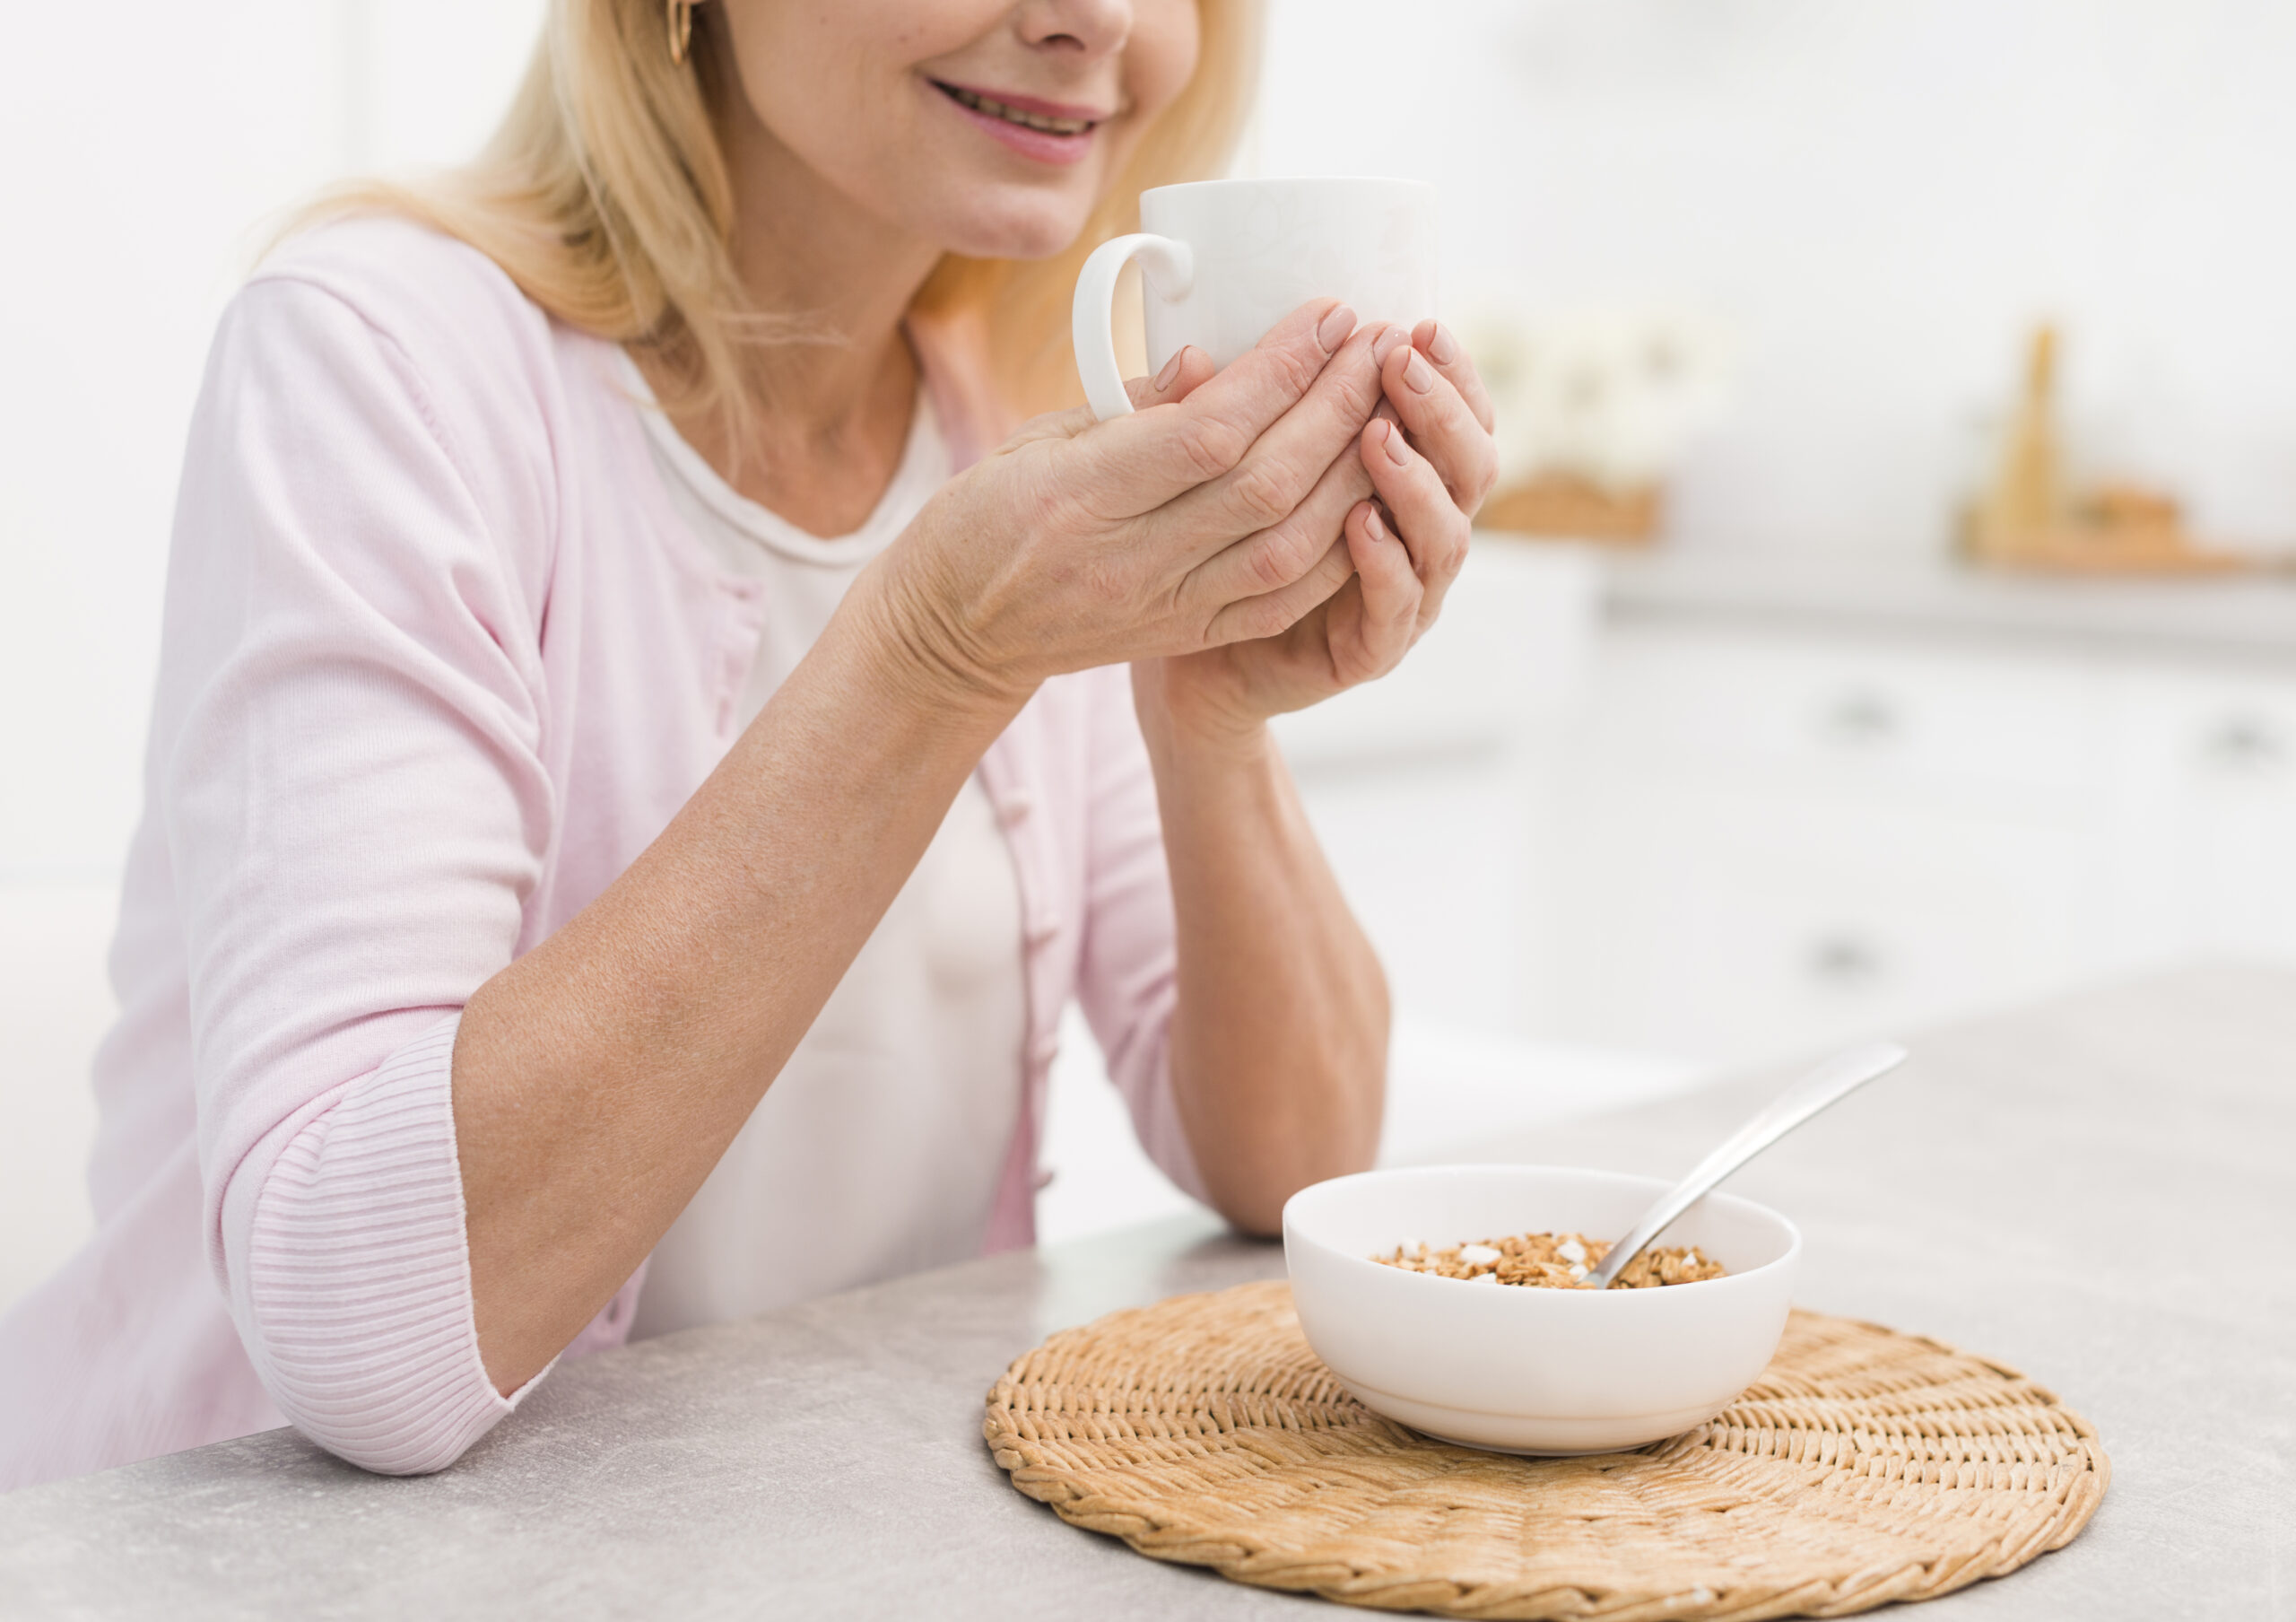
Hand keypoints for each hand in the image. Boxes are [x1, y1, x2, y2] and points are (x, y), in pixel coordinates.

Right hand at [857, 300, 1388, 710]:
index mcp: (1082, 494)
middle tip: (1380, 342)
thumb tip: (1216, 360)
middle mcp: (1131, 559)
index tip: (1330, 313)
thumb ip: (1132, 405)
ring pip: (1289, 546)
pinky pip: (1284, 599)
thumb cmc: (987, 514)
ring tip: (1388, 404)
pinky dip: (1339, 546)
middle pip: (1264, 484)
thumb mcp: (1037, 438)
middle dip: (1337, 407)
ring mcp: (1165, 607)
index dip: (1282, 370)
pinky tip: (1371, 490)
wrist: (953, 633)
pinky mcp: (1188, 636)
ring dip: (1352, 471)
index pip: (1208, 431)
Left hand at [1139, 320, 1499, 742]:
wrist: (1199, 665)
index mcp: (1406, 481)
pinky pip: (1397, 607)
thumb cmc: (1224, 550)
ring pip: (1446, 536)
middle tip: (1399, 365)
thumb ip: (1224, 415)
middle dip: (1441, 412)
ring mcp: (1406, 596)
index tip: (1415, 325)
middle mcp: (1420, 536)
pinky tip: (1361, 522)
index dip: (1450, 373)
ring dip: (1416, 480)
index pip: (1459, 418)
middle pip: (1472, 468)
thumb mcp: (1223, 469)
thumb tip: (1189, 354)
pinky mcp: (1372, 650)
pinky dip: (1386, 563)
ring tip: (1376, 436)